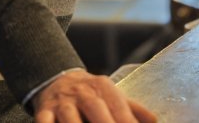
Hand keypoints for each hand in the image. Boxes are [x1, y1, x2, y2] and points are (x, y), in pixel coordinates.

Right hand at [32, 71, 156, 122]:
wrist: (56, 79)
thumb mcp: (112, 95)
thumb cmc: (90, 94)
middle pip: (95, 108)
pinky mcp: (45, 110)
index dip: (127, 122)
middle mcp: (83, 92)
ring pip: (69, 117)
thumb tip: (154, 121)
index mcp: (103, 87)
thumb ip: (133, 109)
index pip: (119, 107)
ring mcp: (62, 102)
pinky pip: (44, 121)